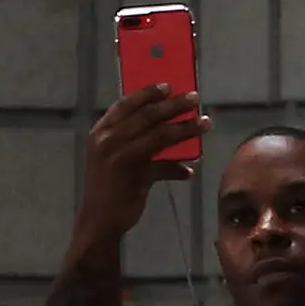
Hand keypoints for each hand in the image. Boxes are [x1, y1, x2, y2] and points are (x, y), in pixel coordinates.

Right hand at [76, 84, 208, 245]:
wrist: (98, 220)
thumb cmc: (108, 185)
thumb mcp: (110, 157)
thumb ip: (129, 138)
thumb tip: (166, 123)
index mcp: (100, 133)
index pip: (125, 104)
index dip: (147, 93)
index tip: (168, 85)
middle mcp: (108, 142)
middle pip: (147, 116)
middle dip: (174, 105)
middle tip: (195, 98)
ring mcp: (121, 158)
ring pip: (160, 136)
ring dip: (186, 129)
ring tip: (205, 124)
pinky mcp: (135, 177)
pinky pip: (164, 167)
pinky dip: (179, 169)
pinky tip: (189, 172)